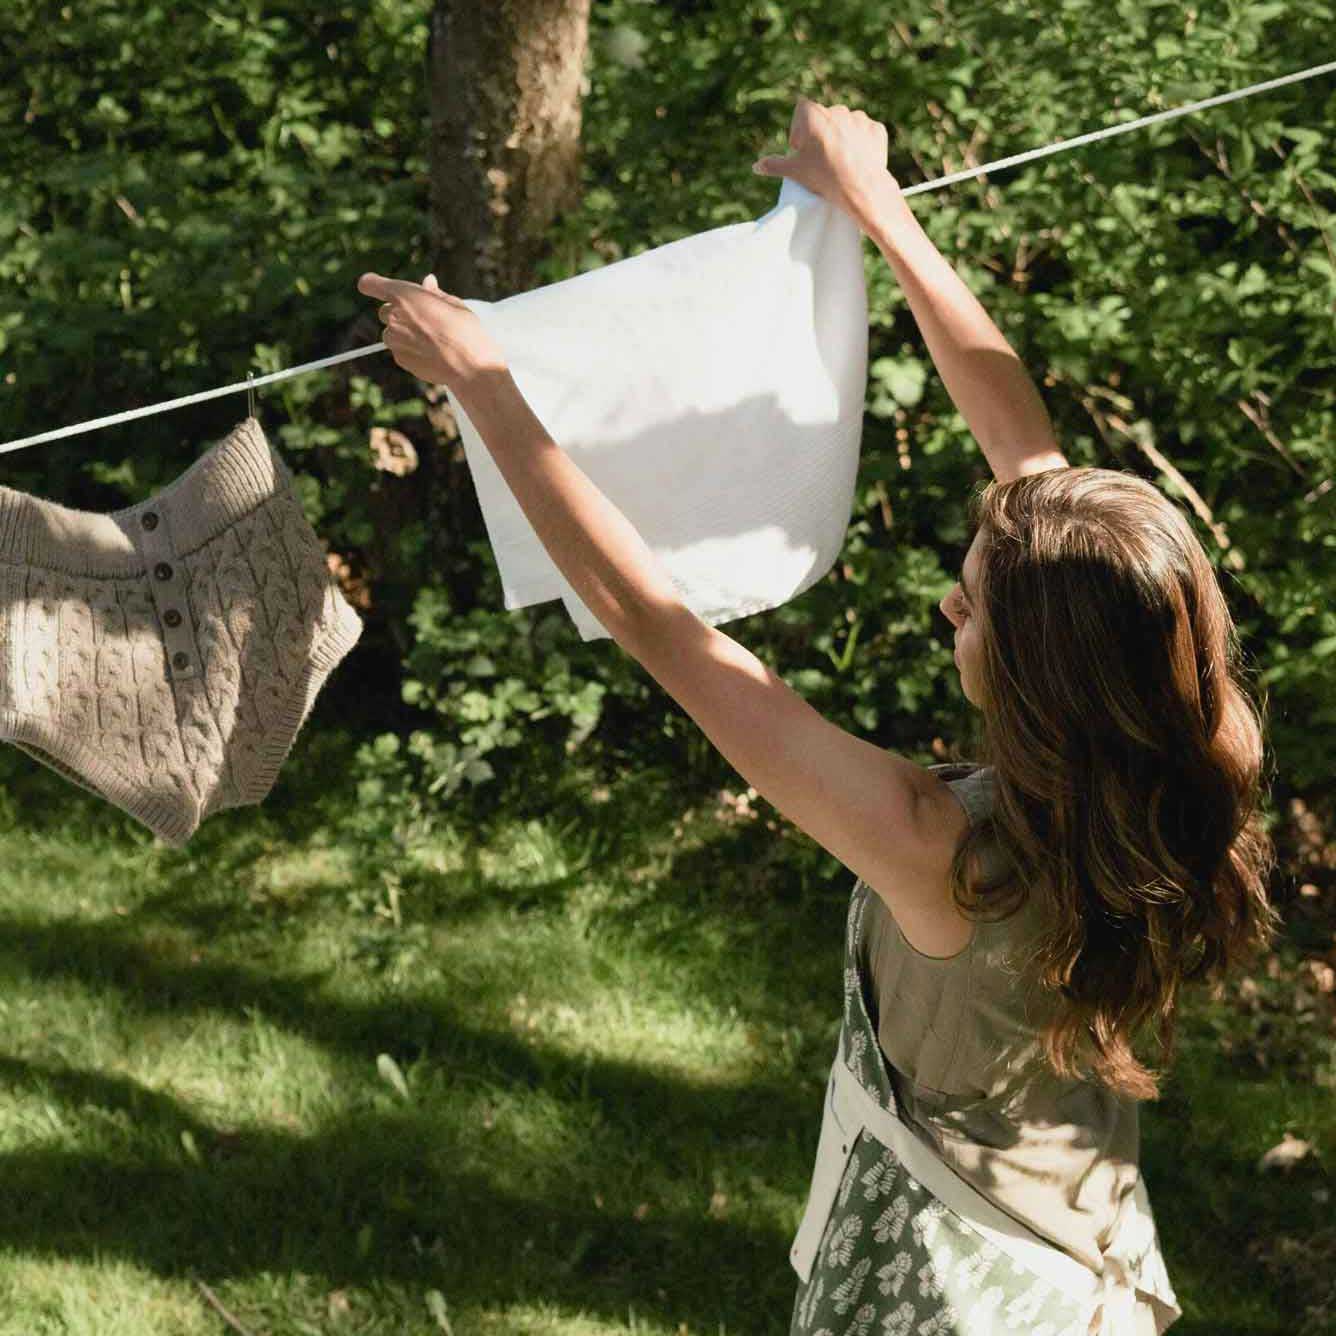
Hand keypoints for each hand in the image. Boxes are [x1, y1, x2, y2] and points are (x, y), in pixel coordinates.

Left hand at [357, 271, 507, 391]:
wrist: (470, 365)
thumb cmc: (465, 330)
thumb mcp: (452, 304)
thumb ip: (433, 293)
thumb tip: (427, 282)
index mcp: (405, 296)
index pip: (371, 284)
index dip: (372, 283)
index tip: (372, 285)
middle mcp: (394, 317)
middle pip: (385, 311)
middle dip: (399, 313)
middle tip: (423, 318)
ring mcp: (395, 340)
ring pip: (392, 332)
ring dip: (405, 332)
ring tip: (431, 338)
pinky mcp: (400, 359)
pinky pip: (399, 349)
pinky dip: (410, 349)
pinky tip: (431, 351)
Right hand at [752, 97, 902, 231]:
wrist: (861, 188)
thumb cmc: (823, 176)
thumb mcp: (794, 171)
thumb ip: (774, 165)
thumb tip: (756, 167)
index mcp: (813, 112)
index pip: (800, 113)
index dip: (799, 131)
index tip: (802, 150)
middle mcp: (836, 108)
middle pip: (823, 119)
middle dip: (820, 136)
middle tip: (821, 161)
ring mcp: (859, 117)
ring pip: (845, 125)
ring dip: (841, 138)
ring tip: (840, 163)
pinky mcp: (876, 129)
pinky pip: (865, 133)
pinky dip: (861, 144)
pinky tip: (856, 161)